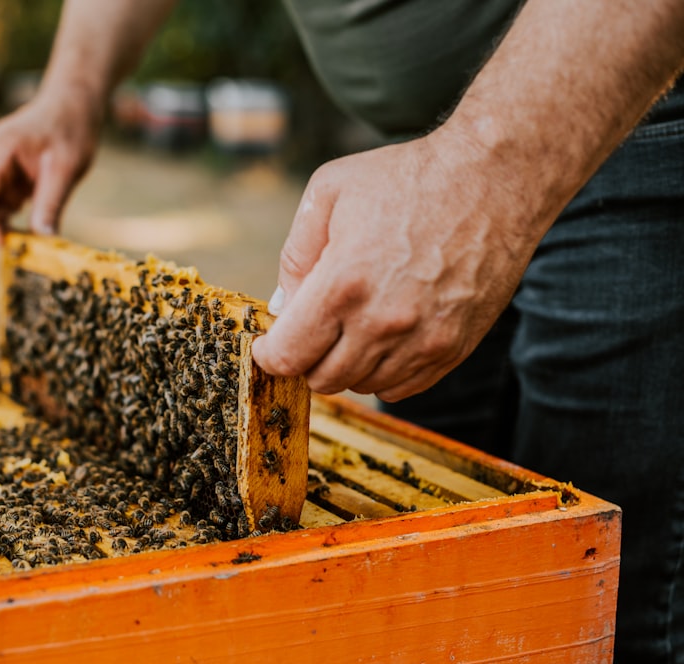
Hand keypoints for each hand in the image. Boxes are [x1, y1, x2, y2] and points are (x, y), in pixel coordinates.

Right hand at [0, 87, 101, 250]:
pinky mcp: (3, 181)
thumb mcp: (66, 167)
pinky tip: (28, 241)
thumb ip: (51, 203)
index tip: (1, 251)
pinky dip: (8, 227)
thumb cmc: (71, 127)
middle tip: (16, 259)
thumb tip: (43, 242)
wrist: (73, 104)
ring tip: (26, 253)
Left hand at [251, 129, 547, 400]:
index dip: (270, 355)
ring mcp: (423, 341)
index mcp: (344, 284)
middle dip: (306, 359)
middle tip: (310, 332)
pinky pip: (402, 388)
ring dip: (346, 365)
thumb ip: (295, 253)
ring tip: (350, 326)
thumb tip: (283, 306)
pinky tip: (382, 337)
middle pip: (323, 379)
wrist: (492, 179)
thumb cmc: (406, 178)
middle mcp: (383, 322)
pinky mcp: (454, 348)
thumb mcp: (328, 191)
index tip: (269, 345)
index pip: (290, 355)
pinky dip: (383, 372)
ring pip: (362, 386)